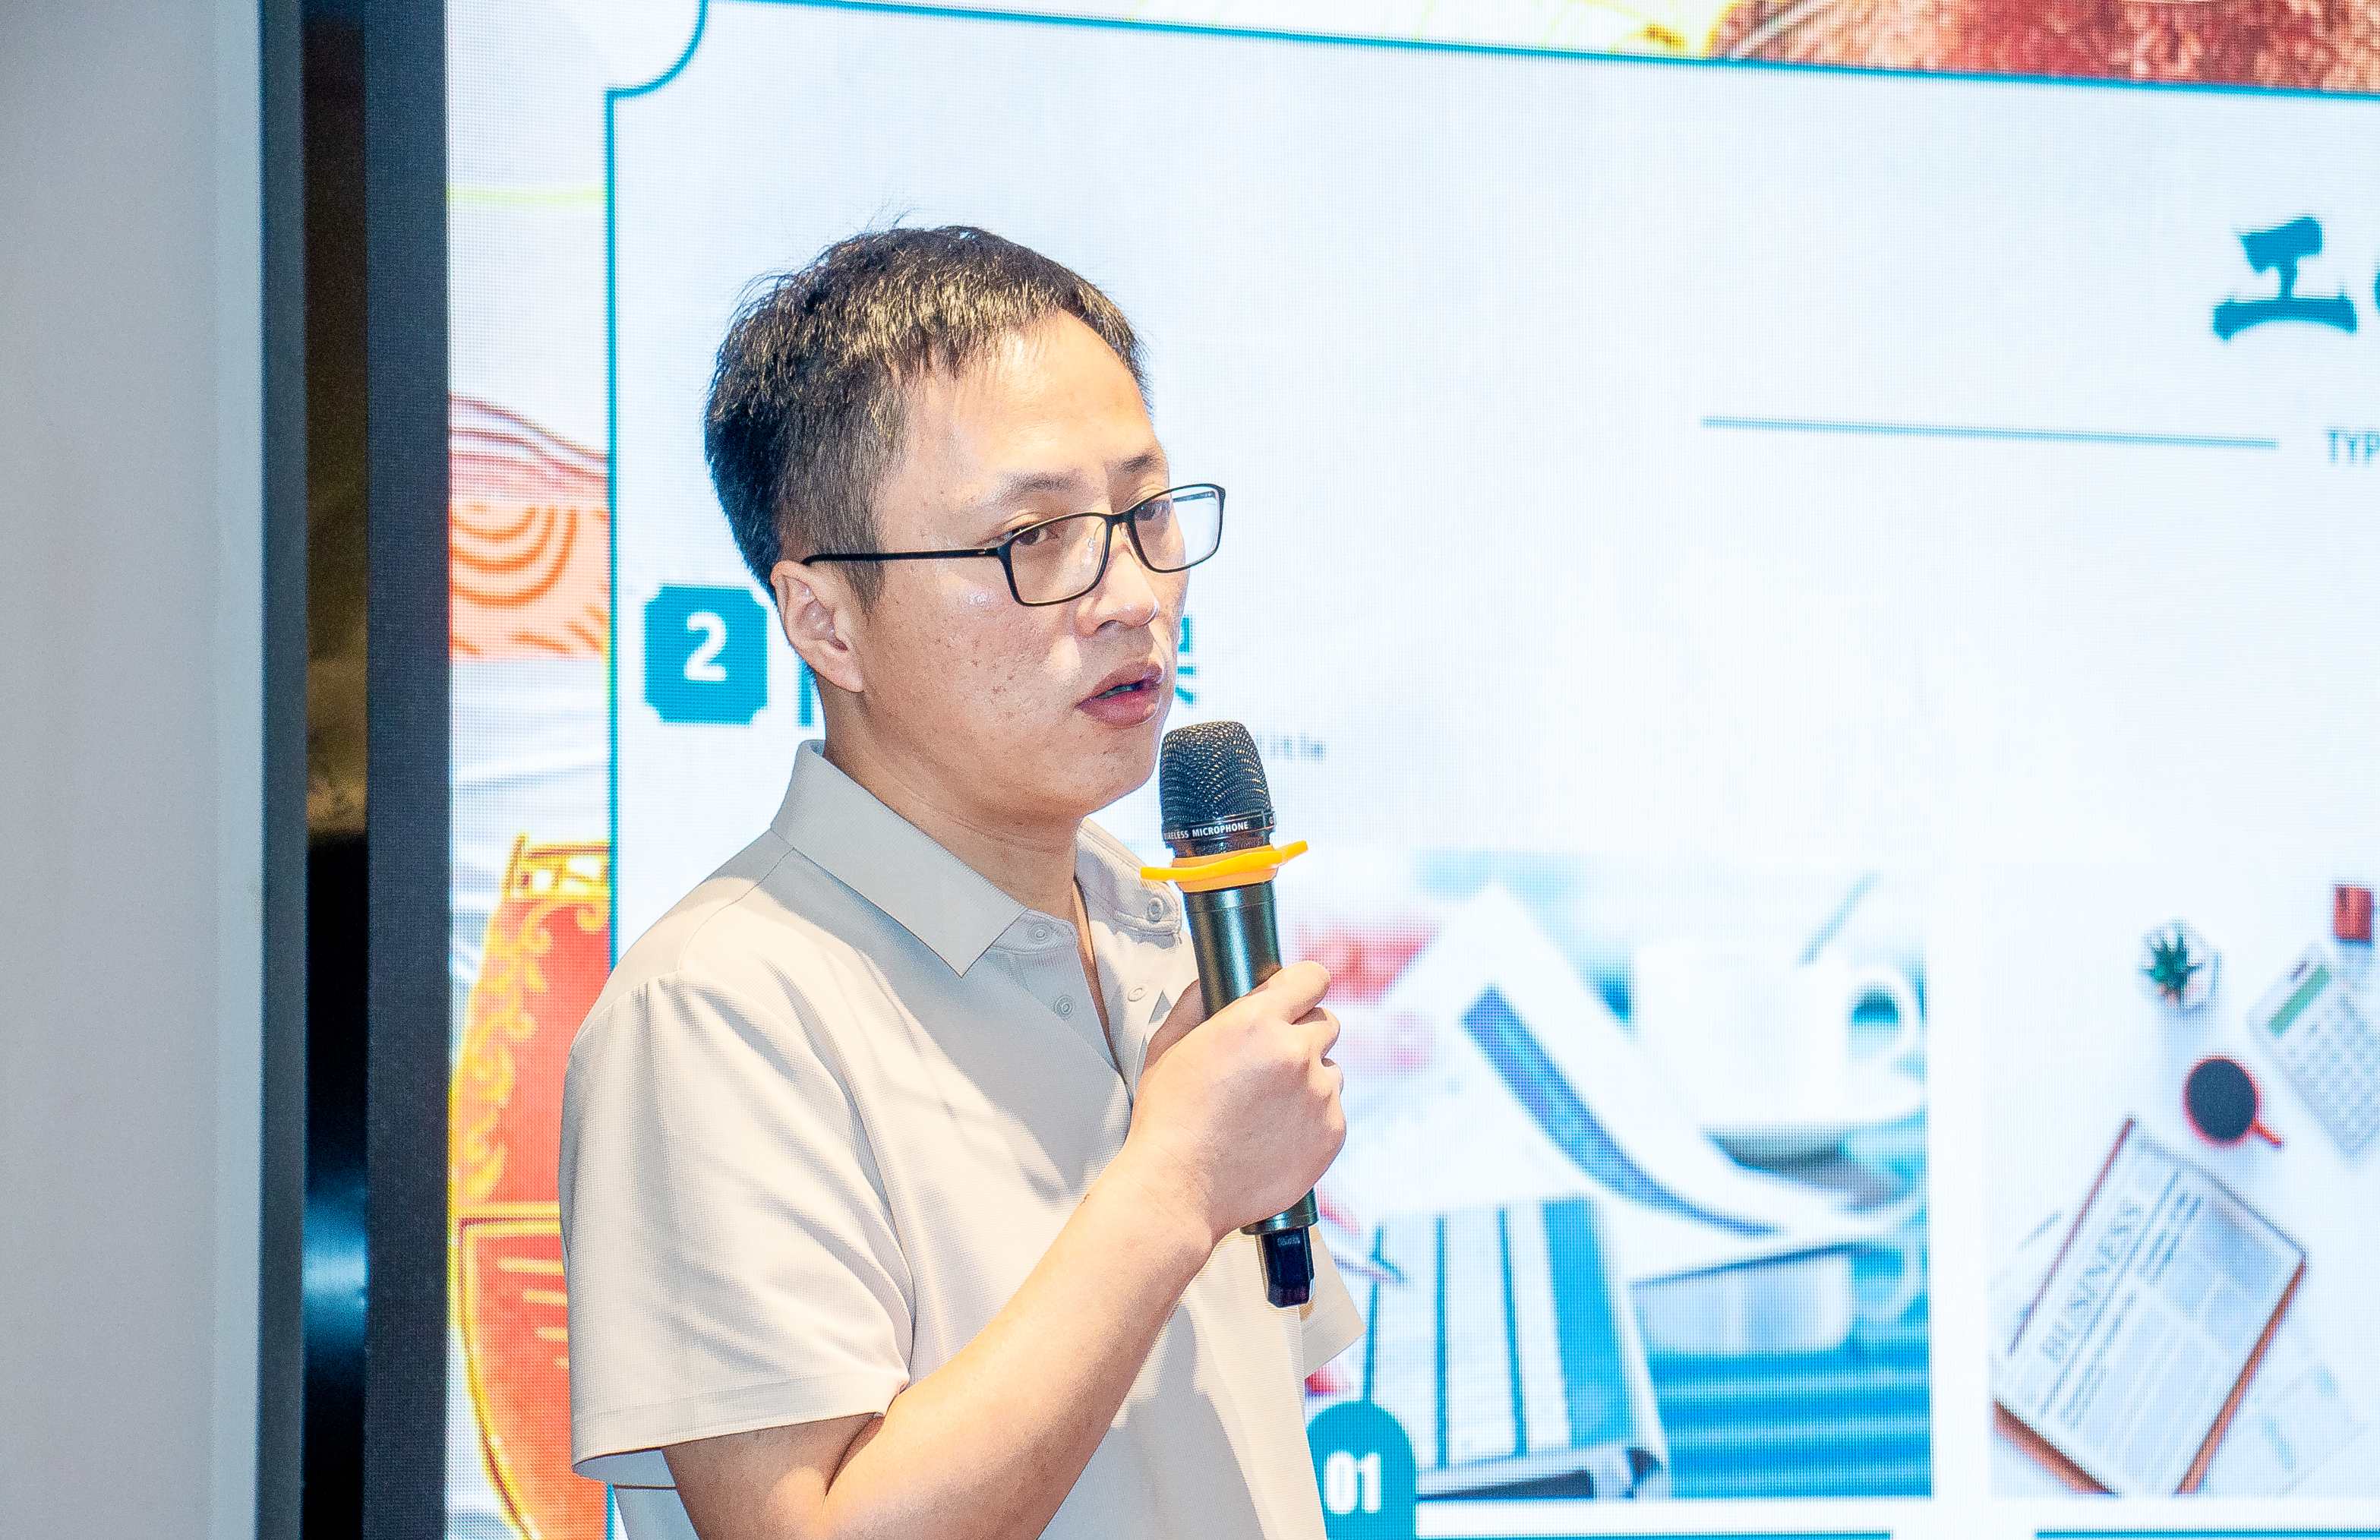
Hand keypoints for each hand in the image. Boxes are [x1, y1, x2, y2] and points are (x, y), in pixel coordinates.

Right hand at [1114, 963, 1345, 1245]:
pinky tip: (1275, 1135)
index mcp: (1257, 1023)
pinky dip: (1312, 1120)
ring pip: (1331, 1070)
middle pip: (1326, 1023)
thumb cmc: (1169, 1120)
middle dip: (1302, 1036)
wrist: (1179, 1189)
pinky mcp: (1332, 1134)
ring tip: (1268, 1108)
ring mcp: (1319, 1096)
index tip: (1299, 996)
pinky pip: (1333, 1112)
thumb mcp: (1168, 1047)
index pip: (1311, 978)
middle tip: (1271, 1063)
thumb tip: (1211, 984)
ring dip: (1309, 1080)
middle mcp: (1296, 1054)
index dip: (1303, 986)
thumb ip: (1194, 1005)